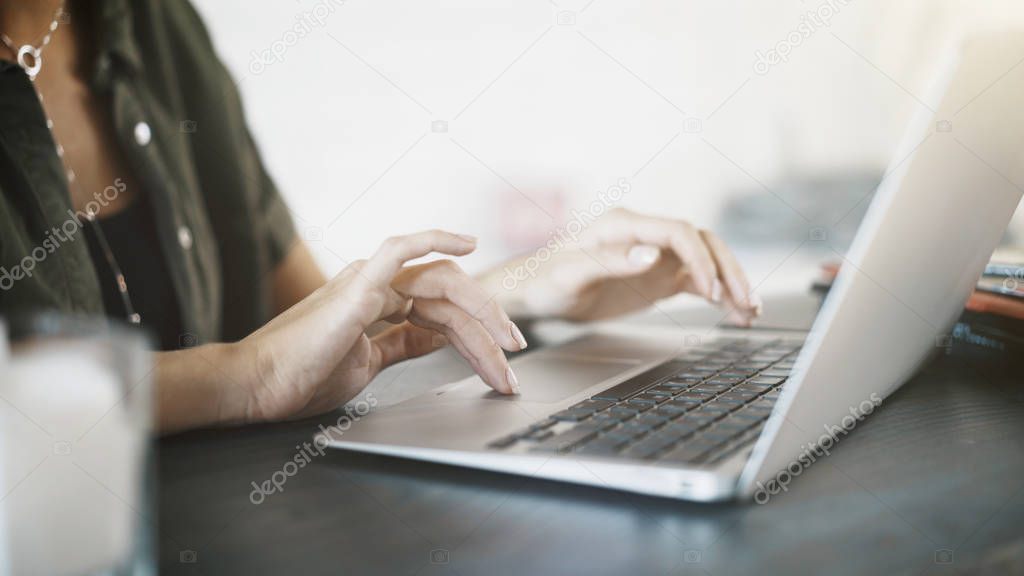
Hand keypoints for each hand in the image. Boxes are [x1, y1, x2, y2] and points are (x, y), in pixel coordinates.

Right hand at [231, 230, 525, 422]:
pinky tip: (466, 243)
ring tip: (506, 347)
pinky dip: (433, 240)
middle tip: (515, 357)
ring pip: (442, 285)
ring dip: (481, 315)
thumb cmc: (301, 377)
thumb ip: (405, 344)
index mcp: (375, 301)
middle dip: (488, 325)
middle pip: (450, 296)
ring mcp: (367, 281)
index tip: (501, 361)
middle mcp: (375, 284)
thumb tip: (442, 338)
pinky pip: (400, 250)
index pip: (440, 310)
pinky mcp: (358, 286)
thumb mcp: (370, 362)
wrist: (258, 386)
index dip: (475, 333)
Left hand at [484, 208, 760, 324]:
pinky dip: (719, 297)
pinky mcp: (657, 276)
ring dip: (731, 283)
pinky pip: (697, 282)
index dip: (700, 258)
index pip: (678, 232)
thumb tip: (650, 254)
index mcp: (625, 225)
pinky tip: (736, 315)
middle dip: (728, 271)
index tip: (710, 290)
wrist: (534, 291)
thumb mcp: (570, 274)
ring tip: (750, 311)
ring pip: (706, 262)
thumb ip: (609, 262)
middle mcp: (646, 235)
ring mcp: (655, 256)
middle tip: (745, 302)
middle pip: (702, 244)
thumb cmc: (545, 279)